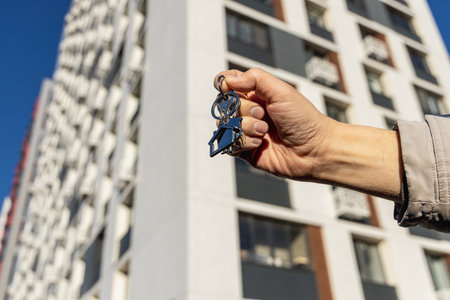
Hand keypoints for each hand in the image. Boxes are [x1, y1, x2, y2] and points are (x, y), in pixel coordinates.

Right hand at [214, 68, 333, 179]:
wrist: (315, 150)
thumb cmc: (304, 119)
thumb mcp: (281, 91)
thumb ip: (254, 79)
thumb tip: (228, 79)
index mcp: (258, 95)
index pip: (229, 84)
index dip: (224, 84)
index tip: (227, 87)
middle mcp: (250, 112)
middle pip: (226, 105)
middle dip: (243, 109)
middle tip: (262, 114)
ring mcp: (247, 131)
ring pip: (226, 125)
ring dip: (245, 127)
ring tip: (264, 131)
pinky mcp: (246, 151)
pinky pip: (230, 144)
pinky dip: (244, 142)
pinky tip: (260, 143)